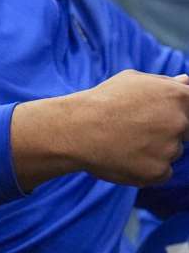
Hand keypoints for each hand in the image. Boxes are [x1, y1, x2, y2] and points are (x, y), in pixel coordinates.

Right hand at [12, 70, 188, 189]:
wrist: (75, 129)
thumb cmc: (102, 101)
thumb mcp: (132, 81)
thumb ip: (165, 84)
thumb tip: (186, 82)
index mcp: (178, 96)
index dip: (176, 112)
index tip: (157, 116)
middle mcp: (179, 122)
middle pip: (184, 132)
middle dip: (164, 131)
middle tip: (134, 129)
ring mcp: (171, 148)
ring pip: (171, 152)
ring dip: (154, 150)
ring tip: (123, 142)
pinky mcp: (159, 171)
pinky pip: (160, 171)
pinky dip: (145, 168)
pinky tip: (124, 157)